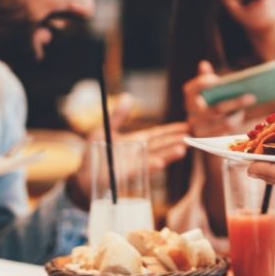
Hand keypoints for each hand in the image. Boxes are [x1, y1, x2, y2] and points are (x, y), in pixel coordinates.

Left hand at [68, 96, 189, 207]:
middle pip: (161, 146)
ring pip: (155, 158)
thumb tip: (127, 96)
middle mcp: (138, 154)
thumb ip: (118, 117)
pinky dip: (150, 166)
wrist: (81, 179)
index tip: (187, 127)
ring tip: (183, 149)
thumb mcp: (105, 131)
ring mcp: (134, 166)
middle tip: (193, 137)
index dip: (172, 131)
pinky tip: (161, 162)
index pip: (158, 136)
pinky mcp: (125, 176)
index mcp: (135, 142)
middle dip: (176, 141)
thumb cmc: (93, 156)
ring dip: (168, 155)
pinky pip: (140, 170)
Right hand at [182, 61, 255, 136]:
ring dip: (239, 114)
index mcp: (189, 98)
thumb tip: (203, 64)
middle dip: (236, 103)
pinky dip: (237, 122)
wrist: (201, 126)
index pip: (191, 89)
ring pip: (226, 123)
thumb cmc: (207, 101)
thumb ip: (205, 77)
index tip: (217, 79)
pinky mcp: (210, 140)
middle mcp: (192, 115)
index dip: (202, 84)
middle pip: (216, 110)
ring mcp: (201, 129)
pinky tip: (241, 114)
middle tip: (252, 96)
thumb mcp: (204, 89)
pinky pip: (229, 132)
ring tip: (248, 104)